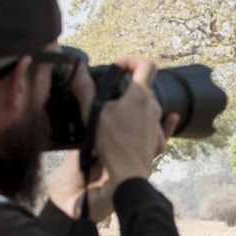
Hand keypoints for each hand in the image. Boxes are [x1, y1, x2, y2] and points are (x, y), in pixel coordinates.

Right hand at [49, 56, 176, 220]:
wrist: (127, 175)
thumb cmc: (111, 144)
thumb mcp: (93, 113)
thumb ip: (84, 88)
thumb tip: (76, 67)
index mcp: (139, 95)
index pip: (145, 64)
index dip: (132, 60)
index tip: (119, 67)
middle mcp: (153, 106)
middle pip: (145, 87)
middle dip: (128, 87)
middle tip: (110, 96)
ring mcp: (158, 124)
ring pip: (149, 107)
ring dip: (135, 106)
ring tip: (117, 117)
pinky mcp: (158, 140)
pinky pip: (157, 127)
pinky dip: (149, 123)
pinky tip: (147, 125)